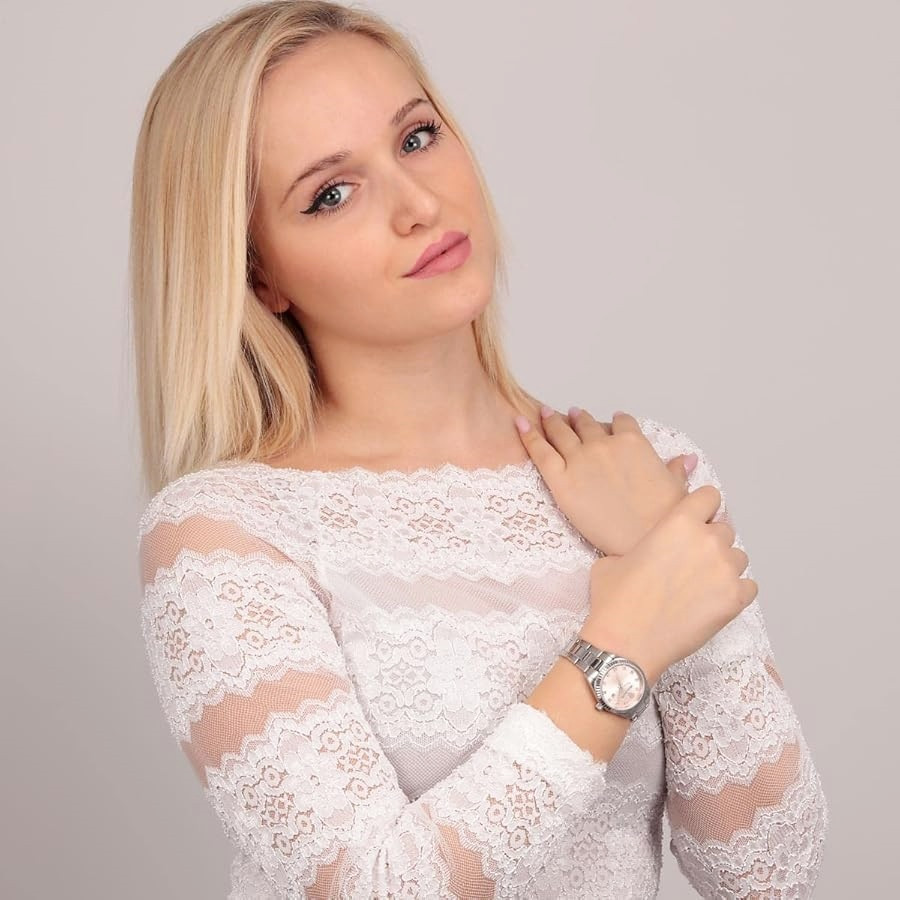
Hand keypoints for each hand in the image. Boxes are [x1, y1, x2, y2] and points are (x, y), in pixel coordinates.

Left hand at [515, 407, 696, 555]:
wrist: (644, 541)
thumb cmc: (663, 519)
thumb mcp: (677, 489)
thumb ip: (676, 470)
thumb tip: (685, 461)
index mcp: (634, 443)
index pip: (621, 423)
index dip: (614, 423)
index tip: (611, 423)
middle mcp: (605, 444)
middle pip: (588, 424)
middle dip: (580, 418)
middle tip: (571, 414)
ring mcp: (581, 459)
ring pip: (562, 431)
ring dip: (554, 421)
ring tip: (547, 414)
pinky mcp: (560, 479)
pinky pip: (540, 451)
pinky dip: (529, 435)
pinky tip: (520, 424)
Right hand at [581, 484, 757, 683]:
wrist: (626, 642)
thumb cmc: (616, 600)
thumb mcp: (616, 556)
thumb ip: (645, 543)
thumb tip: (650, 550)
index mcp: (679, 522)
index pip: (710, 497)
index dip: (701, 509)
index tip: (694, 521)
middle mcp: (708, 540)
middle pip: (724, 530)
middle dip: (709, 542)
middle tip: (689, 563)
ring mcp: (726, 571)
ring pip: (738, 557)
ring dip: (723, 566)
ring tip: (700, 586)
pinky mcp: (736, 600)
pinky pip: (748, 586)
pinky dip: (734, 592)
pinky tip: (711, 602)